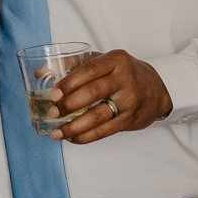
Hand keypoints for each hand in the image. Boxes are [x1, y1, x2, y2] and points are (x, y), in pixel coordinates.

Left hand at [47, 50, 171, 143]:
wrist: (157, 88)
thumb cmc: (122, 72)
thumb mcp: (104, 61)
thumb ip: (73, 64)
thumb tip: (40, 73)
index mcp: (116, 60)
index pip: (89, 70)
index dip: (69, 83)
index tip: (53, 94)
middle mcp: (124, 79)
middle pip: (93, 93)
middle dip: (69, 105)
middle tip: (52, 112)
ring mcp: (129, 100)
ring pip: (98, 116)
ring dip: (75, 126)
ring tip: (58, 132)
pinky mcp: (130, 119)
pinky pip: (105, 131)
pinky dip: (86, 136)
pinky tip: (72, 138)